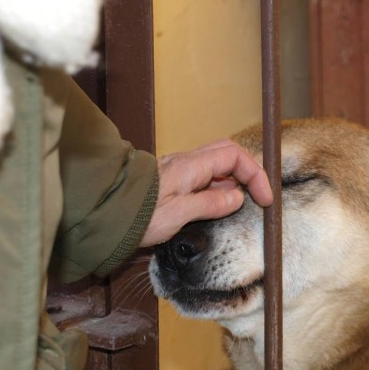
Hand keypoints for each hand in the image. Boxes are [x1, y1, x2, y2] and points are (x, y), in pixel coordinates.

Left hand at [139, 139, 273, 246]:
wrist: (103, 213)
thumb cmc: (138, 215)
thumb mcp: (179, 215)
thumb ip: (211, 205)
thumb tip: (237, 199)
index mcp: (191, 167)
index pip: (235, 157)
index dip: (255, 174)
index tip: (264, 199)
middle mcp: (187, 163)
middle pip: (228, 154)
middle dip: (247, 172)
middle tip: (258, 196)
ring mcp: (179, 170)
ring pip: (216, 165)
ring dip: (233, 181)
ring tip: (240, 206)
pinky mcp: (172, 180)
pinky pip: (203, 177)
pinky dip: (218, 188)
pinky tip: (217, 207)